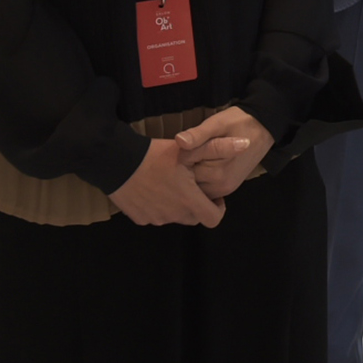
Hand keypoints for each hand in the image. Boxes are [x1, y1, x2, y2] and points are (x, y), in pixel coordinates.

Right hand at [108, 136, 226, 227]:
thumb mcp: (189, 149)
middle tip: (191, 184)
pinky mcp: (140, 218)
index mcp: (188, 201)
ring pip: (175, 216)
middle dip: (197, 203)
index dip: (217, 208)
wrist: (116, 161)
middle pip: (194, 217)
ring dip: (177, 205)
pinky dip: (159, 206)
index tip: (212, 194)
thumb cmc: (155, 155)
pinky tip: (154, 188)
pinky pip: (156, 216)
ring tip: (171, 183)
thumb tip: (246, 143)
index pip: (213, 219)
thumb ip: (219, 148)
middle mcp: (173, 215)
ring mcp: (155, 218)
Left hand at [174, 107, 275, 201]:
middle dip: (185, 166)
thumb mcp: (218, 123)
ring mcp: (225, 189)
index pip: (184, 169)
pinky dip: (200, 178)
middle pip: (189, 180)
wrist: (264, 128)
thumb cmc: (240, 122)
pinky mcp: (227, 188)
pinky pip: (204, 188)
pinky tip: (203, 163)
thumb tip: (179, 141)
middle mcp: (221, 185)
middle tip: (192, 148)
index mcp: (218, 171)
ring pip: (195, 186)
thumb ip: (199, 134)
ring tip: (198, 155)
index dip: (181, 155)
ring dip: (192, 173)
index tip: (188, 143)